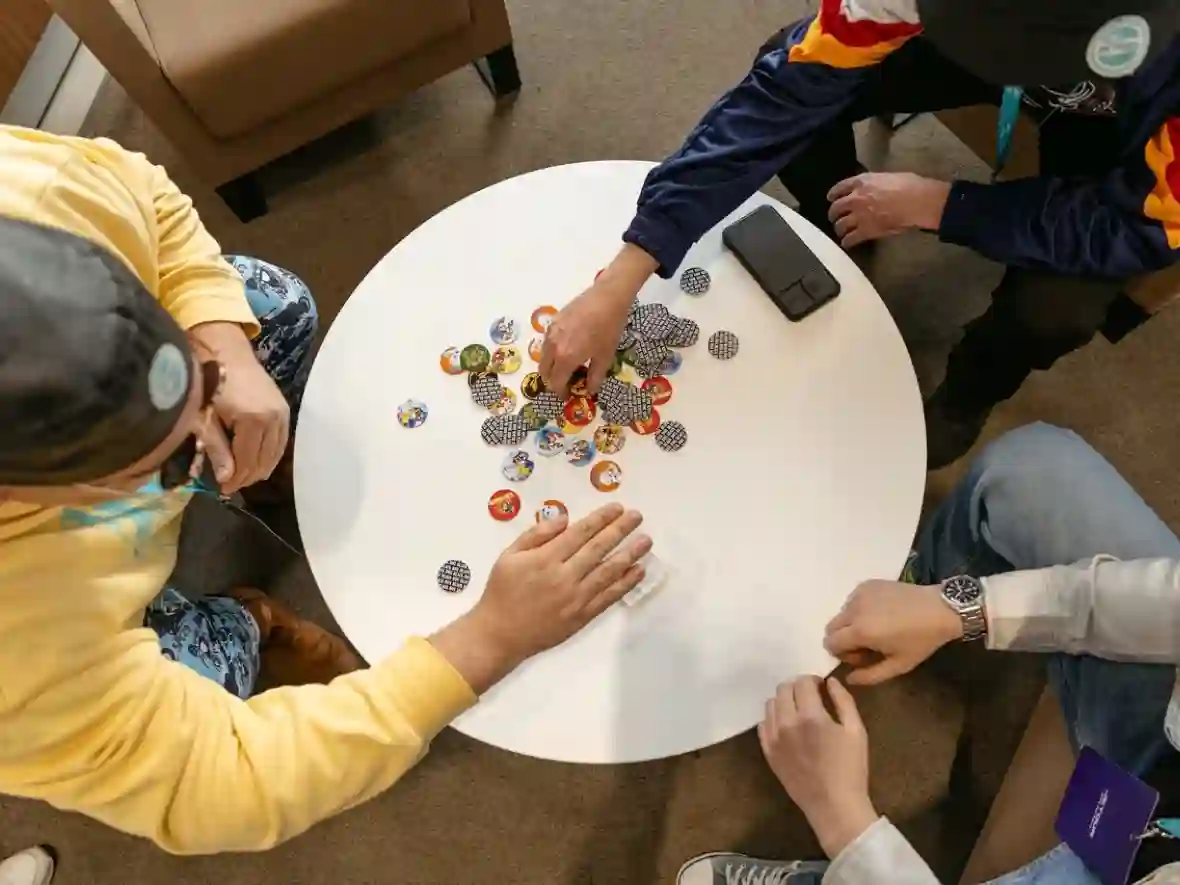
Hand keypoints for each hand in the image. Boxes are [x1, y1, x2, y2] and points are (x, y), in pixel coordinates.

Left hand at [189, 322, 289, 493]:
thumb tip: (226, 480)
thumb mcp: (205, 418)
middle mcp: (274, 418)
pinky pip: (281, 441)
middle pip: (264, 460)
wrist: (226, 353)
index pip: (247, 462)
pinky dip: (270, 454)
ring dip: (260, 467)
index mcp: (253, 420)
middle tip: (231, 485)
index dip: (235, 479)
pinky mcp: (284, 410)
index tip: (223, 489)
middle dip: (248, 476)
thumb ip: (218, 450)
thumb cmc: (208, 383)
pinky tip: (257, 460)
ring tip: (243, 474)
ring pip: (275, 453)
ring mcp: (282, 414)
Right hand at [430, 504, 651, 691]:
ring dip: (630, 554)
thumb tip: (564, 518)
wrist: (500, 634)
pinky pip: (608, 597)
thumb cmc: (502, 591)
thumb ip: (536, 534)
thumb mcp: (509, 555)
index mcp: (545, 558)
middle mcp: (564, 576)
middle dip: (620, 529)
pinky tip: (638, 571)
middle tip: (638, 516)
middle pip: (598, 548)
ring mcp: (576, 598)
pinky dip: (625, 584)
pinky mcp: (582, 616)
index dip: (601, 518)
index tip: (617, 508)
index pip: (580, 533)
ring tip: (646, 540)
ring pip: (609, 572)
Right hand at [541, 245, 658, 396]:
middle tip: (566, 382)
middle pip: (544, 371)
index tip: (568, 395)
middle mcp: (552, 346)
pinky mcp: (553, 321)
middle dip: (553, 380)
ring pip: (543, 356)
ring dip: (551, 365)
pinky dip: (552, 351)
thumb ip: (595, 377)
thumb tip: (589, 390)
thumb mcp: (605, 356)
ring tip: (566, 365)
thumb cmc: (609, 328)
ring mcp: (550, 332)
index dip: (561, 392)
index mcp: (565, 358)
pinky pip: (546, 342)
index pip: (555, 383)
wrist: (607, 298)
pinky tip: (566, 348)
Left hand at [760, 676, 877, 857]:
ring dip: (784, 701)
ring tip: (798, 711)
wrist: (833, 806)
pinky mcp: (768, 752)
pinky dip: (774, 719)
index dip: (812, 680)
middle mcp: (786, 723)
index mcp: (810, 715)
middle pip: (783, 689)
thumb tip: (831, 682)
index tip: (820, 687)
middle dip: (797, 687)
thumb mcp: (856, 731)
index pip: (802, 682)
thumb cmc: (850, 768)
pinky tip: (787, 727)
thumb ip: (843, 701)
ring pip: (770, 705)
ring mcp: (773, 738)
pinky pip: (763, 725)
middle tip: (810, 697)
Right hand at [824, 580, 962, 684]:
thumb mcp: (898, 665)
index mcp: (860, 631)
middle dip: (843, 639)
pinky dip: (859, 609)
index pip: (830, 643)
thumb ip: (869, 676)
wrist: (941, 608)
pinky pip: (852, 600)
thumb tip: (848, 678)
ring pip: (841, 613)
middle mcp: (854, 609)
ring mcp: (860, 594)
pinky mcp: (867, 584)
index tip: (862, 656)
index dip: (842, 654)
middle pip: (831, 627)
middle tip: (868, 643)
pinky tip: (882, 612)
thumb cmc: (921, 640)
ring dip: (851, 623)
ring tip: (877, 627)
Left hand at [827, 173, 950, 248]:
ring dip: (839, 229)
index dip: (833, 194)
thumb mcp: (888, 177)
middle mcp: (855, 198)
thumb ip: (875, 183)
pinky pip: (850, 239)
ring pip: (840, 225)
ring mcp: (859, 215)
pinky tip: (847, 243)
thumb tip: (874, 189)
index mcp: (862, 182)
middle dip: (833, 213)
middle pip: (836, 208)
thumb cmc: (910, 186)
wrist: (918, 201)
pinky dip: (847, 242)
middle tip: (834, 217)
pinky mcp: (865, 231)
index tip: (831, 198)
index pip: (840, 187)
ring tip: (841, 232)